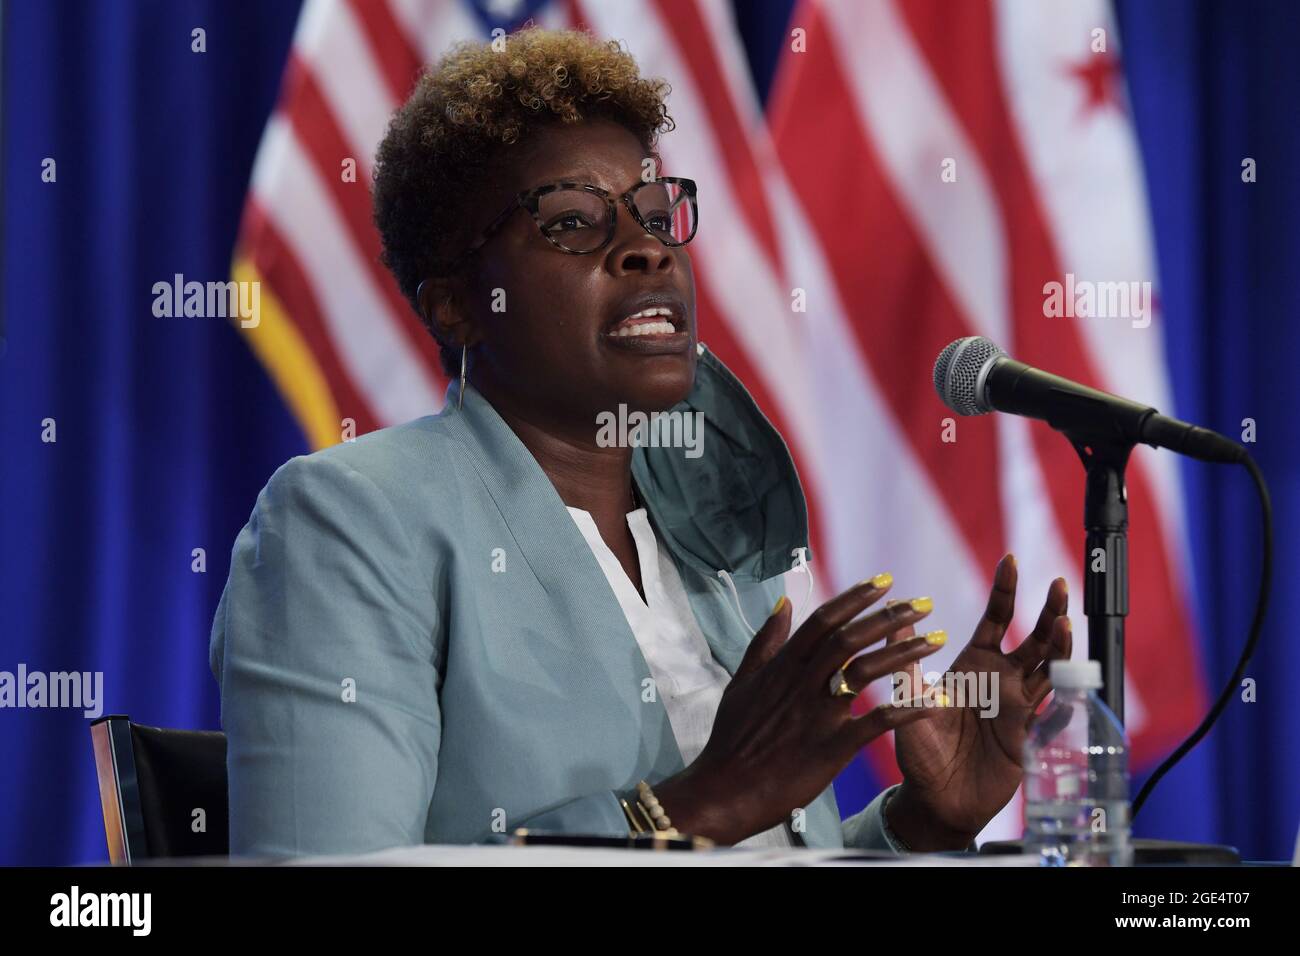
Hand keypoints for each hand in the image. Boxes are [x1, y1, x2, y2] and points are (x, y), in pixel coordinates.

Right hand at [655, 576, 948, 844]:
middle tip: (923, 603)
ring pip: (866, 671)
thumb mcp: (741, 682)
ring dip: (904, 652)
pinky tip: (934, 700)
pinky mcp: (830, 747)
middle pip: (849, 638)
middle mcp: (801, 683)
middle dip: (888, 617)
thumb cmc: (731, 739)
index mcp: (782, 666)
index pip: (822, 621)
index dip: (855, 598)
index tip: (884, 581)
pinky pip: (875, 723)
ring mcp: (817, 714)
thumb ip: (765, 642)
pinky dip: (907, 709)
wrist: (724, 791)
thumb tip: (783, 603)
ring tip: (936, 639)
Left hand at [887, 554, 1071, 850]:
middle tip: (1058, 584)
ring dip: (1058, 646)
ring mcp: (1018, 707)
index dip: (1005, 590)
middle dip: (1047, 610)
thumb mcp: (908, 699)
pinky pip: (1050, 710)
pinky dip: (1061, 693)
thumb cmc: (919, 750)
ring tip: (1063, 620)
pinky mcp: (1027, 735)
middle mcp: (1002, 680)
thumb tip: (897, 617)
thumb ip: (907, 662)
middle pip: (1033, 638)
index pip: (996, 619)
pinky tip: (1068, 676)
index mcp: (975, 665)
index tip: (1010, 559)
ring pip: (1048, 668)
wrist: (934, 798)